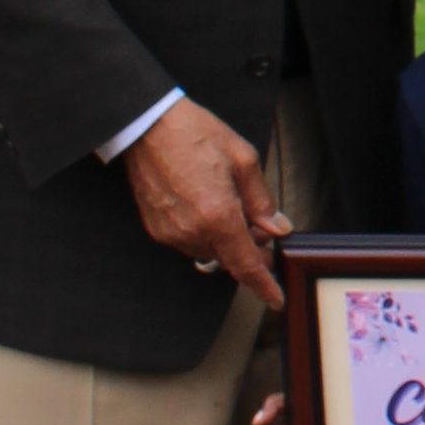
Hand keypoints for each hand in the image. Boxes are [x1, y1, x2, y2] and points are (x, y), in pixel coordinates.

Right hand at [121, 98, 288, 305]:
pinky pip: (188, 243)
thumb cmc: (194, 134)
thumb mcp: (243, 159)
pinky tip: (204, 204)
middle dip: (248, 250)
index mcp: (218, 215)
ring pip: (209, 252)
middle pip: (229, 259)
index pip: (246, 264)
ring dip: (224, 240)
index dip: (263, 285)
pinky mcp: (156, 229)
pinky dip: (203, 233)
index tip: (275, 299)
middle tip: (258, 226)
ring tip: (226, 204)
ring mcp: (171, 233)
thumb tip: (276, 227)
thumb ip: (262, 200)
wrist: (147, 126)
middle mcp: (192, 232)